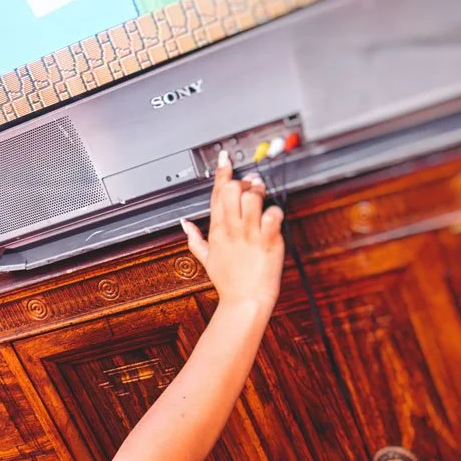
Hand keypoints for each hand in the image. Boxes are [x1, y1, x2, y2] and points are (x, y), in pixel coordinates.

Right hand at [180, 153, 283, 314]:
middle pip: (232, 190)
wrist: (244, 302)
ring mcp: (249, 234)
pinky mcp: (267, 240)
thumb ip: (194, 239)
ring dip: (260, 192)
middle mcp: (232, 228)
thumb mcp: (206, 259)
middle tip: (252, 187)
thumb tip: (184, 224)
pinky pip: (273, 215)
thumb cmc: (229, 282)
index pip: (216, 194)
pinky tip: (275, 217)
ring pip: (251, 197)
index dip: (221, 173)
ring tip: (264, 198)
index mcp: (217, 229)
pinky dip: (276, 211)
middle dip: (243, 183)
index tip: (225, 159)